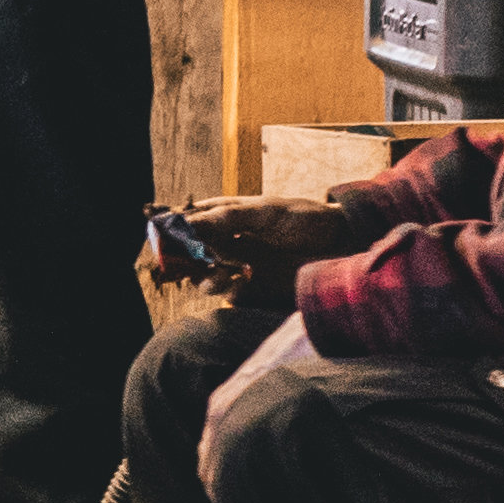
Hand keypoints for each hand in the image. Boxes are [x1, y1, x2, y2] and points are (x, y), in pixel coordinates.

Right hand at [134, 186, 368, 341]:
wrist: (340, 245)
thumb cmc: (304, 219)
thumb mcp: (264, 212)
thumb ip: (226, 217)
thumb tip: (186, 224)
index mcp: (222, 214)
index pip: (183, 221)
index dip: (169, 229)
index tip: (163, 236)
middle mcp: (221, 239)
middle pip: (184, 251)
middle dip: (180, 257)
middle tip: (187, 259)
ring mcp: (231, 263)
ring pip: (197, 273)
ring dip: (203, 273)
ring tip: (223, 270)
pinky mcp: (244, 285)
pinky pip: (221, 290)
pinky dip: (224, 286)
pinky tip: (240, 279)